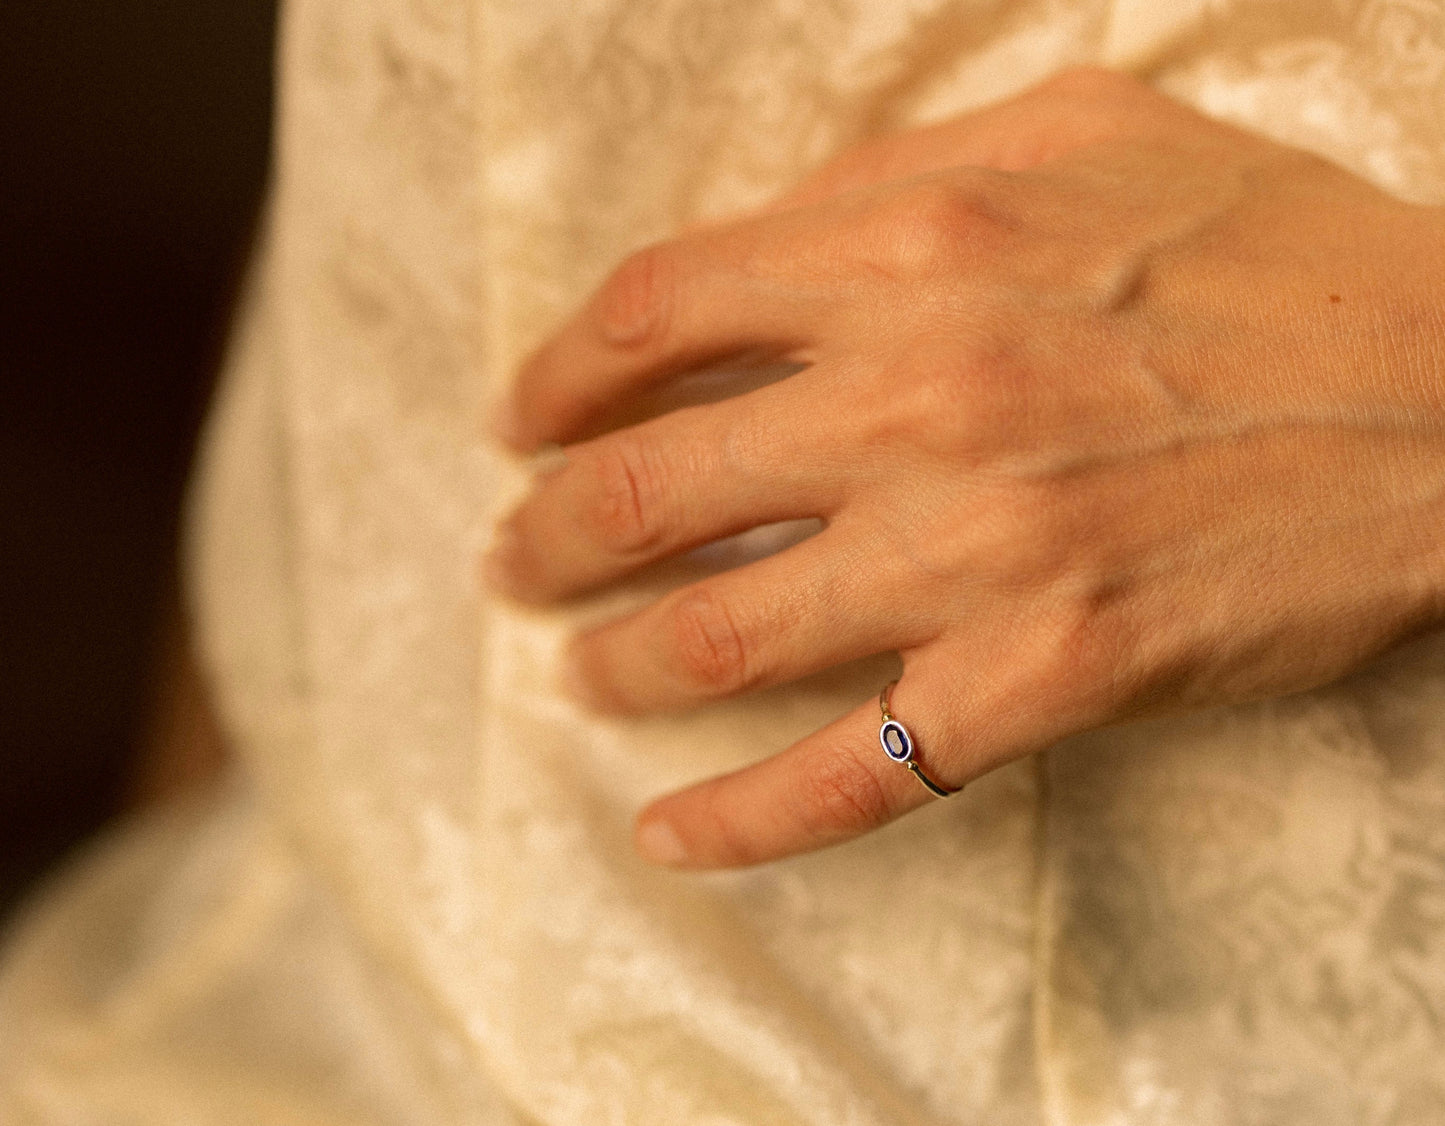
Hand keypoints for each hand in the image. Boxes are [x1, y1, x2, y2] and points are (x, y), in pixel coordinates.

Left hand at [483, 68, 1444, 868]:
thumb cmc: (1277, 249)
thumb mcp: (1081, 130)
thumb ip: (895, 170)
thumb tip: (756, 240)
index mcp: (914, 240)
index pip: (656, 313)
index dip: (560, 376)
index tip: (524, 422)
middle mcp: (922, 392)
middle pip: (653, 483)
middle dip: (552, 534)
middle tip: (516, 562)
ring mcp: (980, 546)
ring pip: (722, 636)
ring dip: (614, 664)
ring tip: (574, 672)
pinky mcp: (1050, 674)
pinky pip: (855, 773)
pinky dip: (741, 819)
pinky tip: (667, 834)